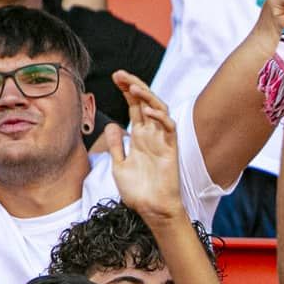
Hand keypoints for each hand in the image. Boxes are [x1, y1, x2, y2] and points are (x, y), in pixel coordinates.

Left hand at [104, 74, 183, 222]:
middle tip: (120, 74)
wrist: (150, 209)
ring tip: (132, 86)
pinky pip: (169, 128)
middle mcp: (151, 135)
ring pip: (159, 110)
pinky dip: (160, 117)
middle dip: (134, 86)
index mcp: (140, 137)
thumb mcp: (119, 165)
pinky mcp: (170, 149)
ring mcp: (162, 141)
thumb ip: (116, 145)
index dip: (126, 91)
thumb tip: (112, 126)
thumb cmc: (138, 191)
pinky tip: (146, 111)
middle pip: (146, 103)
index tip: (115, 77)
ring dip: (147, 96)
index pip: (134, 107)